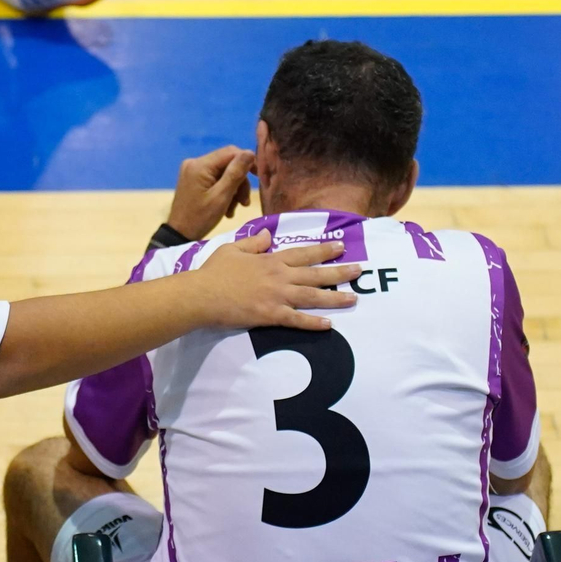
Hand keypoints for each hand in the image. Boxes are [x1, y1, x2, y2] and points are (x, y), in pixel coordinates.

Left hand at [166, 146, 256, 240]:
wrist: (179, 234)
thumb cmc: (200, 218)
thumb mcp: (221, 197)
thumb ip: (235, 173)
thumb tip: (250, 152)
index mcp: (200, 165)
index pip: (231, 152)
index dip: (247, 162)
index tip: (259, 177)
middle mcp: (195, 163)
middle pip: (228, 163)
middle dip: (239, 182)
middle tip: (244, 202)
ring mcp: (193, 171)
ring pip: (223, 172)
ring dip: (233, 189)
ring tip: (236, 208)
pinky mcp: (194, 179)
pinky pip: (215, 179)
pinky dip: (224, 191)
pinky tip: (226, 208)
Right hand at [192, 230, 359, 329]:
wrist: (202, 295)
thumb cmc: (214, 272)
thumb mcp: (232, 249)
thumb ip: (252, 243)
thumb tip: (266, 236)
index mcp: (270, 259)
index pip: (303, 253)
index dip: (323, 250)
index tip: (340, 246)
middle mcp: (279, 276)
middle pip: (315, 273)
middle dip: (339, 271)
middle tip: (359, 270)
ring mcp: (277, 296)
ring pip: (312, 296)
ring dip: (335, 298)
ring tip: (354, 298)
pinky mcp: (270, 315)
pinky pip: (297, 320)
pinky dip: (313, 322)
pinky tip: (329, 325)